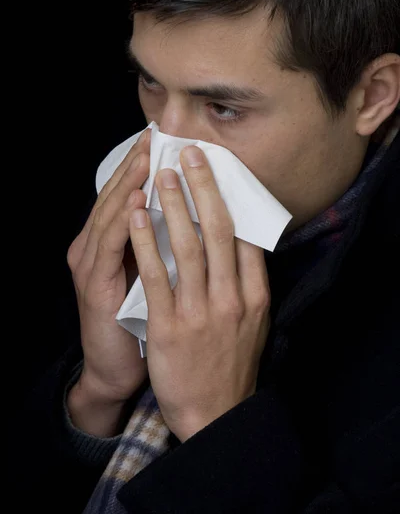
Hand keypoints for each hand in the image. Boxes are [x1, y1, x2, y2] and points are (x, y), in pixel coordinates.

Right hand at [67, 129, 150, 435]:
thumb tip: (198, 215)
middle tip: (154, 136)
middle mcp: (95, 248)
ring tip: (145, 156)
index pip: (129, 195)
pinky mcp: (93, 287)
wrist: (117, 369)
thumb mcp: (154, 276)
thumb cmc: (142, 321)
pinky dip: (122, 222)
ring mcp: (90, 266)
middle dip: (135, 165)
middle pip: (115, 196)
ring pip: (109, 214)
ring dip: (128, 183)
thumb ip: (165, 245)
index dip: (144, 167)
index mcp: (112, 244)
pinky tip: (135, 200)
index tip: (166, 141)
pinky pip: (109, 248)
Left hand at [129, 145, 270, 441]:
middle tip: (191, 154)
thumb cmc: (231, 364)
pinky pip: (156, 275)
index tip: (220, 168)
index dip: (231, 197)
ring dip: (174, 205)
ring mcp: (200, 312)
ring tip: (162, 173)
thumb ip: (249, 282)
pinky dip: (145, 241)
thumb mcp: (254, 322)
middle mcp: (231, 298)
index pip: (246, 236)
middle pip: (218, 231)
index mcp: (254, 295)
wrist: (214, 413)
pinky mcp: (168, 326)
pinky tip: (136, 215)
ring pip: (188, 246)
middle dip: (203, 187)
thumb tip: (243, 240)